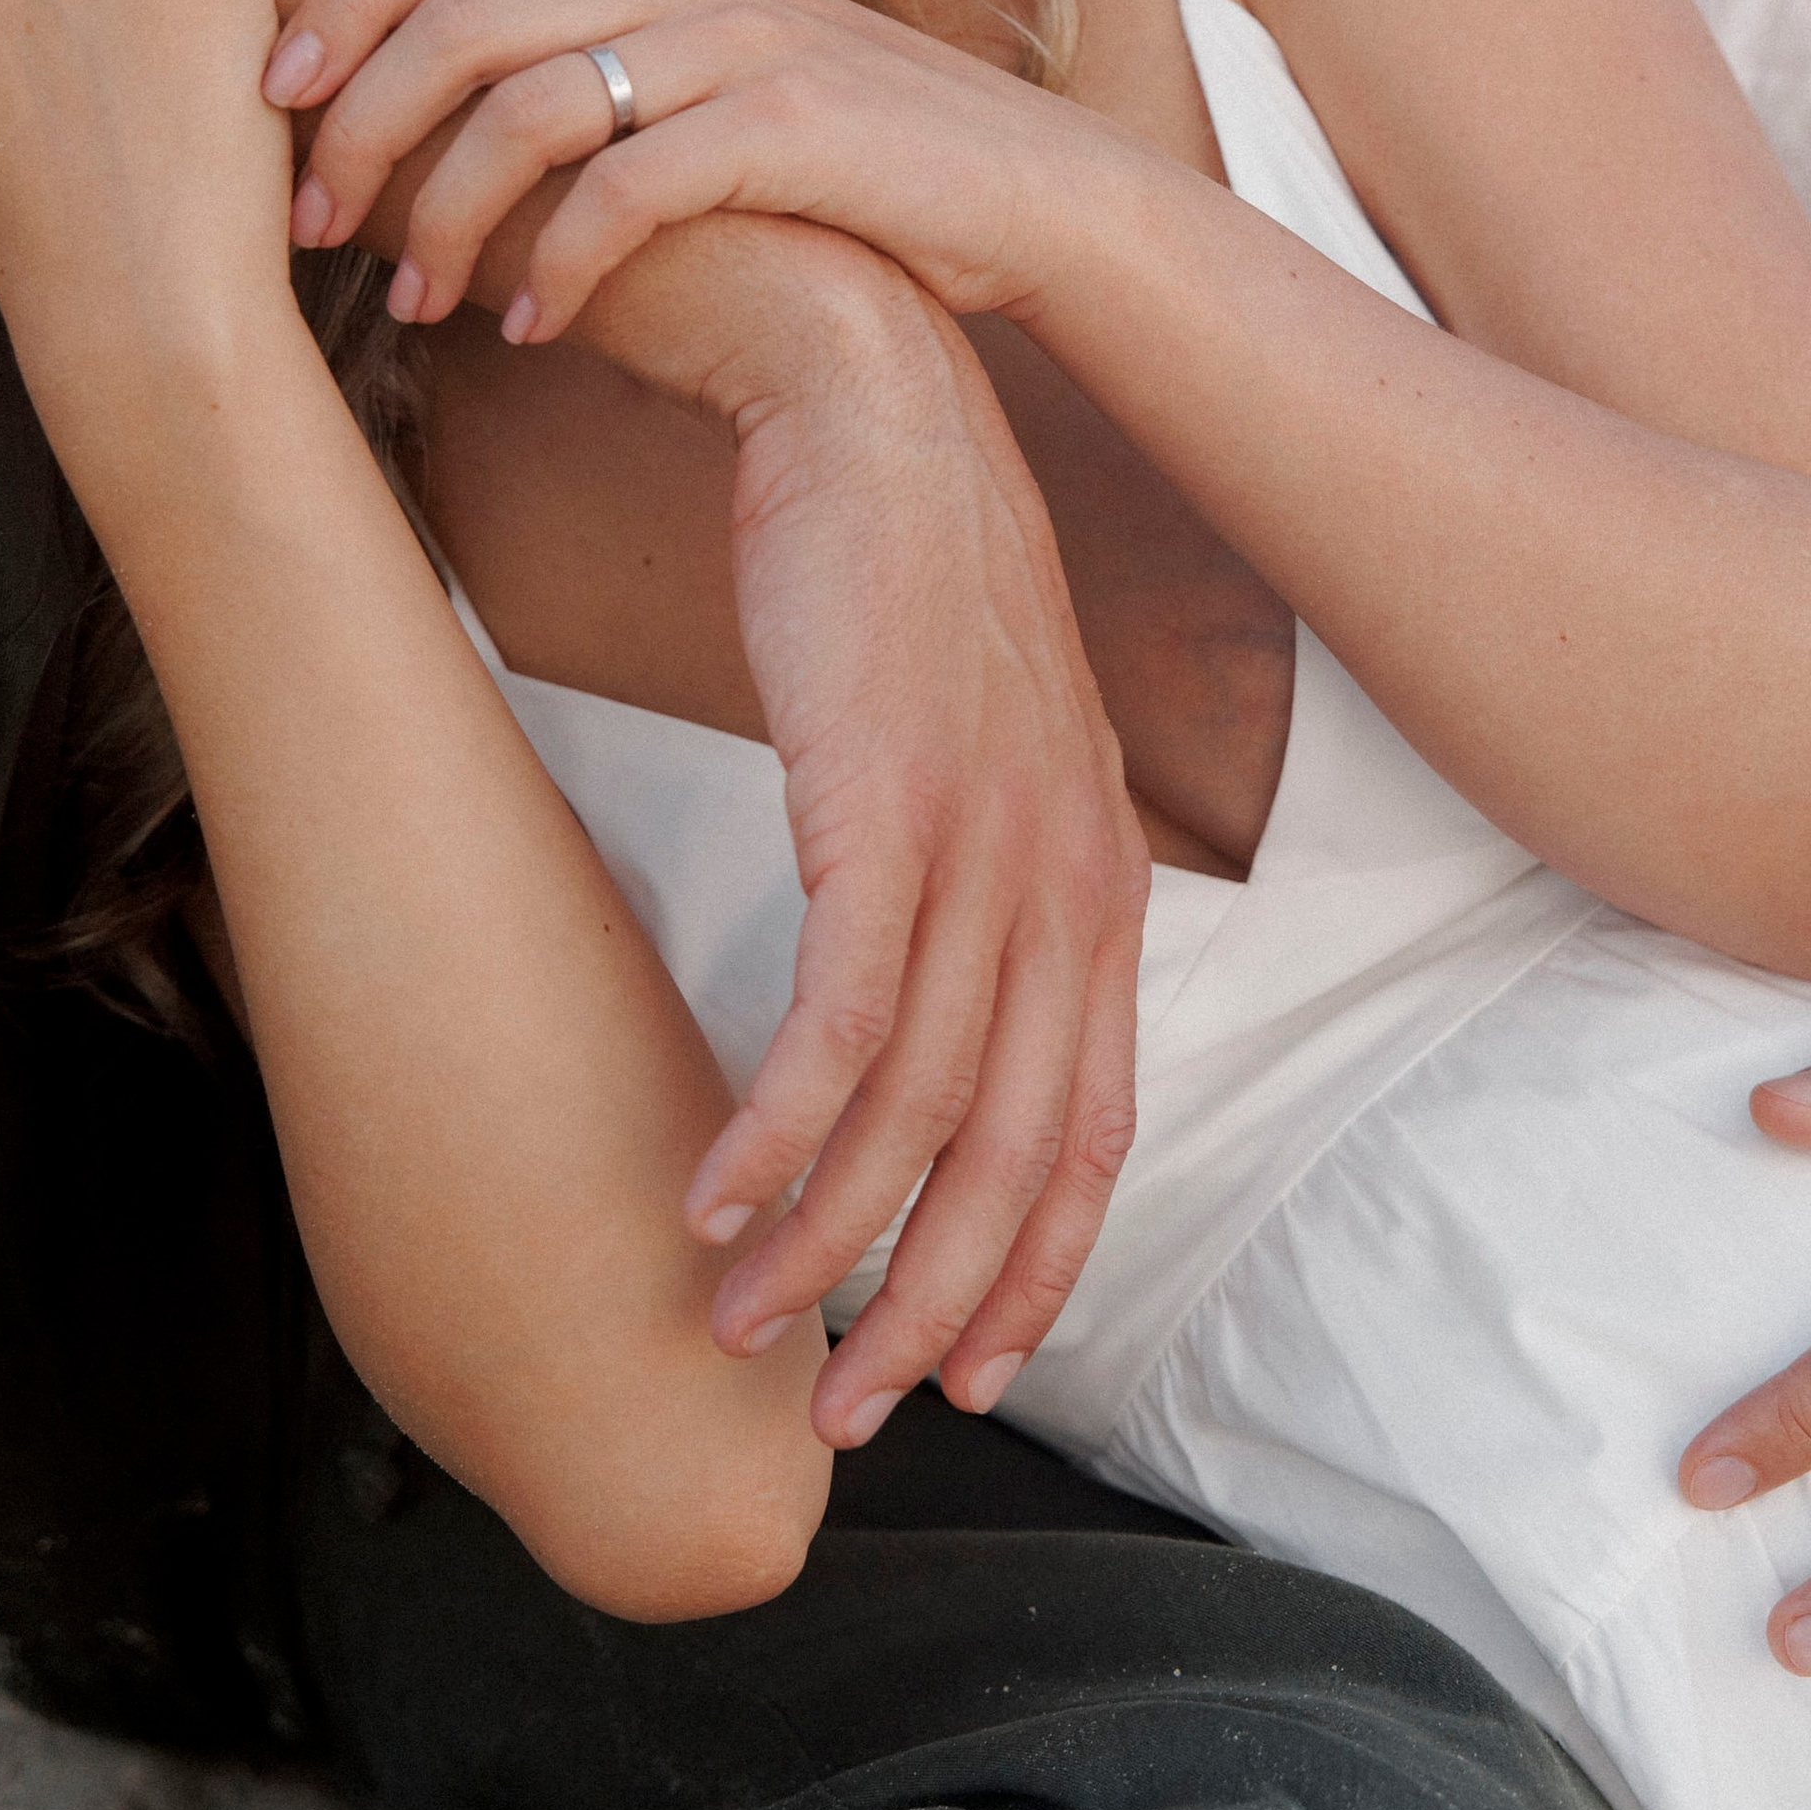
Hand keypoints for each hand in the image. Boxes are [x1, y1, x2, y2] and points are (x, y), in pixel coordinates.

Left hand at [266, 0, 1121, 336]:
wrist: (1021, 189)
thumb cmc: (836, 147)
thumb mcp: (703, 57)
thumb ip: (587, 42)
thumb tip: (421, 95)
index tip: (273, 96)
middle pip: (453, 12)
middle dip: (352, 123)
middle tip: (307, 222)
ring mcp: (736, 39)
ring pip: (522, 108)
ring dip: (443, 217)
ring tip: (412, 304)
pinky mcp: (787, 126)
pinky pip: (623, 193)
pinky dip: (556, 270)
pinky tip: (529, 332)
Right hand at [682, 261, 1149, 1446]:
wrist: (867, 395)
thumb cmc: (897, 577)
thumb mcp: (968, 745)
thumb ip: (972, 872)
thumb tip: (925, 989)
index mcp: (1099, 876)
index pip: (1093, 1126)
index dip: (1034, 1267)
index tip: (964, 1368)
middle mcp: (1070, 879)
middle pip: (1020, 1156)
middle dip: (935, 1308)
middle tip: (845, 1414)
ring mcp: (988, 845)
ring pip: (926, 1112)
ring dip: (827, 1245)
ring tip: (733, 1322)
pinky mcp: (887, 806)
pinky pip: (840, 1021)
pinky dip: (776, 1132)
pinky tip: (711, 1198)